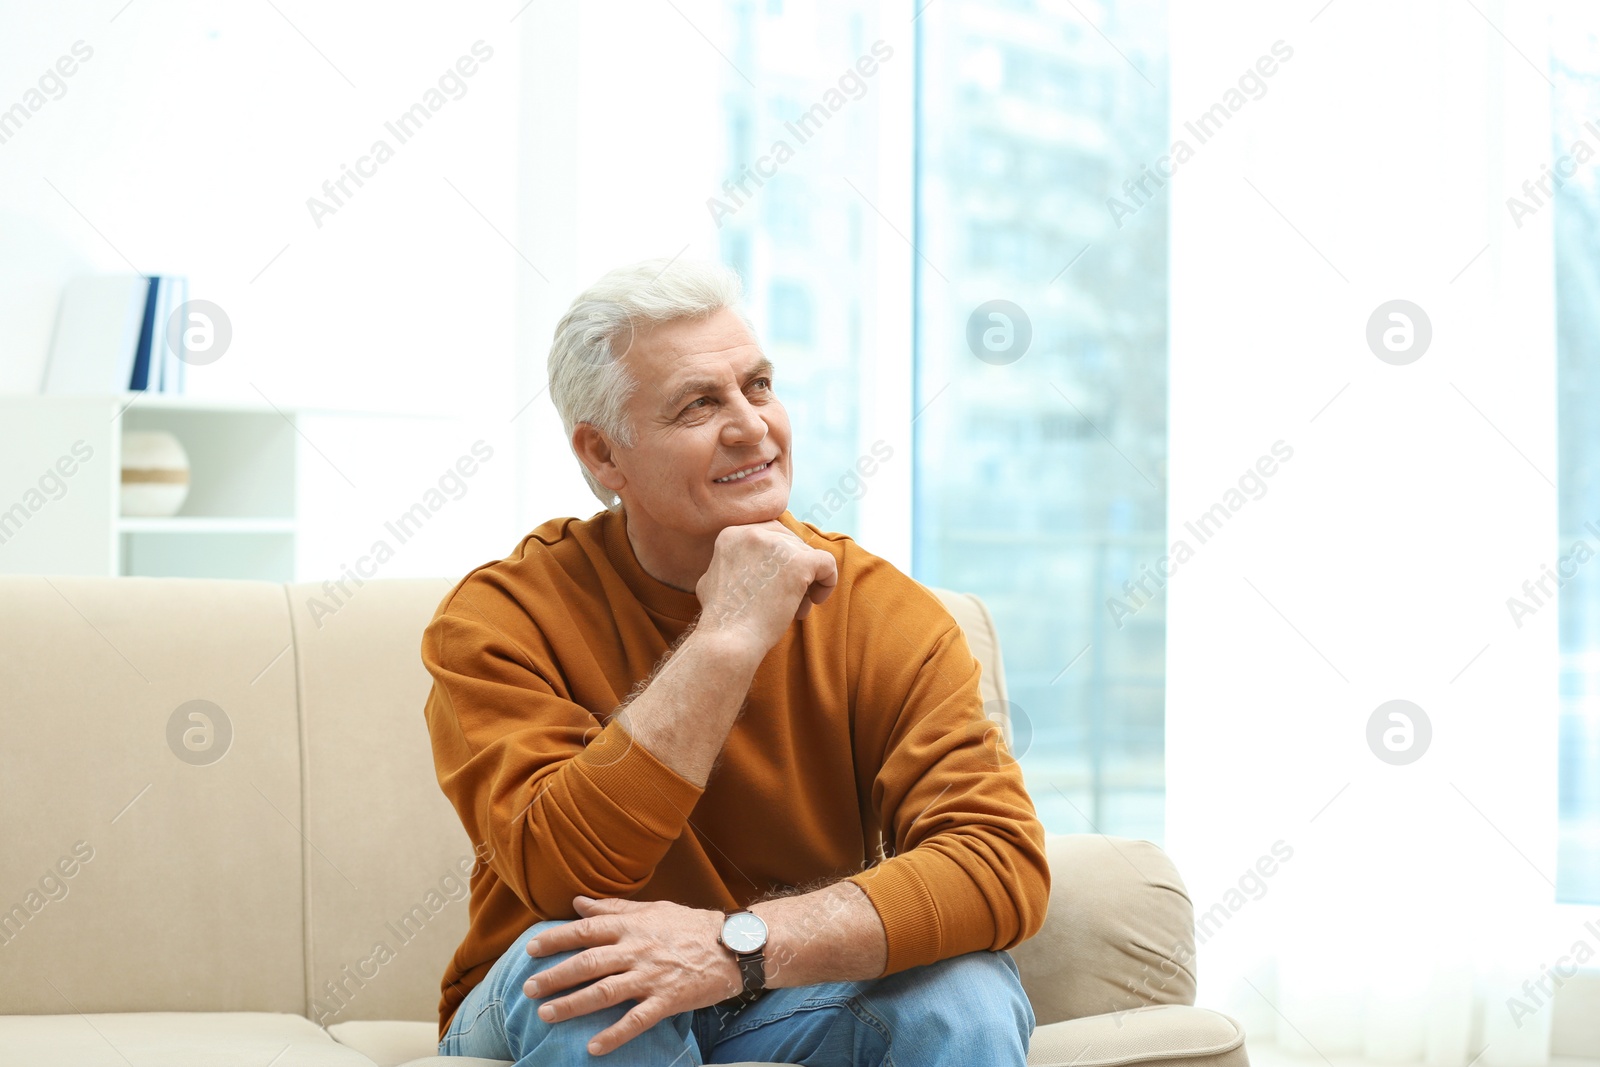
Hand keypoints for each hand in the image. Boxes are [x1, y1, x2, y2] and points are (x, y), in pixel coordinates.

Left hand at [523, 895, 741, 1055]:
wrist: (734, 946)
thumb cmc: (690, 926)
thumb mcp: (653, 909)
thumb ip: (614, 907)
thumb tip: (579, 902)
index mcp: (631, 926)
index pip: (586, 931)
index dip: (556, 939)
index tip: (531, 948)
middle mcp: (636, 950)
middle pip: (587, 964)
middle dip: (554, 976)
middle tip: (528, 988)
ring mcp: (651, 977)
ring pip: (604, 992)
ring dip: (572, 1004)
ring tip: (546, 1015)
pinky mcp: (667, 1000)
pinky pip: (636, 1020)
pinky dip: (614, 1034)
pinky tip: (594, 1047)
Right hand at [694, 520, 837, 659]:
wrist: (727, 640)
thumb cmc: (721, 619)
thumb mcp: (713, 578)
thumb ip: (732, 563)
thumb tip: (750, 565)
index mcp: (732, 533)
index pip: (771, 535)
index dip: (779, 560)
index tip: (776, 584)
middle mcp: (753, 532)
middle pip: (791, 543)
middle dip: (793, 570)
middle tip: (789, 599)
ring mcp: (777, 545)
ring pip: (808, 555)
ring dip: (807, 583)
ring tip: (796, 609)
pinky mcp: (798, 563)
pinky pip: (827, 563)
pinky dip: (827, 582)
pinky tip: (816, 601)